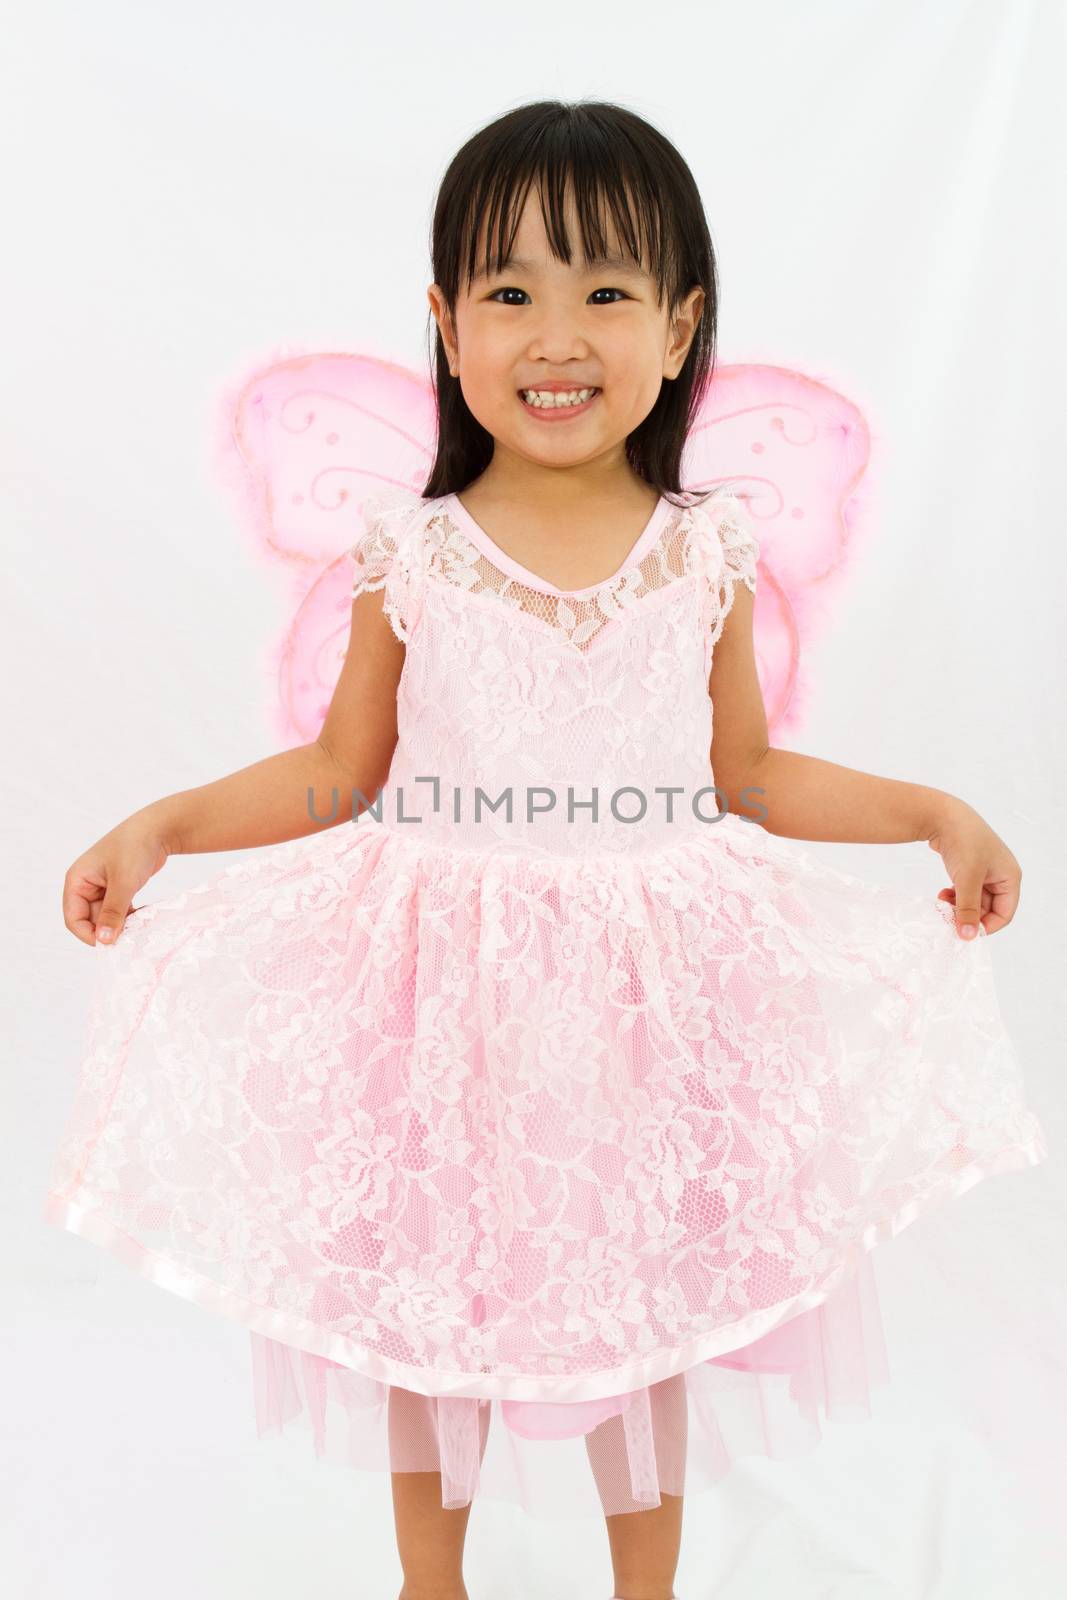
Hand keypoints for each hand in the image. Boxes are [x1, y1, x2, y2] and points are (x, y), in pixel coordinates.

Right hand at [62, 818, 172, 946]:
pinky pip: (118, 910)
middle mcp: (85, 885)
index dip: (89, 934)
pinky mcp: (117, 888)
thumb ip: (113, 912)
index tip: (110, 945)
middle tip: (129, 938)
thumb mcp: (123, 882)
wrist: (158, 829)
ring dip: (120, 925)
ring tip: (137, 929)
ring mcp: (102, 887)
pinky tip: (142, 920)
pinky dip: (128, 917)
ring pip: (106, 917)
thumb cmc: (135, 848)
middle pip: (90, 920)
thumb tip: (104, 941)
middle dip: (108, 930)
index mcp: (77, 880)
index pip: (73, 918)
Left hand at [922, 797, 1020, 938]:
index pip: (1004, 914)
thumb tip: (968, 936)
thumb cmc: (963, 843)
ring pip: (974, 901)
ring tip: (943, 904)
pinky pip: (966, 891)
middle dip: (968, 915)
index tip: (964, 932)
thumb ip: (968, 909)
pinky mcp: (969, 868)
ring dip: (959, 906)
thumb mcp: (967, 879)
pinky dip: (955, 896)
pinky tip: (943, 894)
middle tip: (948, 918)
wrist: (942, 815)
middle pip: (988, 909)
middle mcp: (1001, 875)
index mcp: (1009, 877)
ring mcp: (985, 871)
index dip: (985, 926)